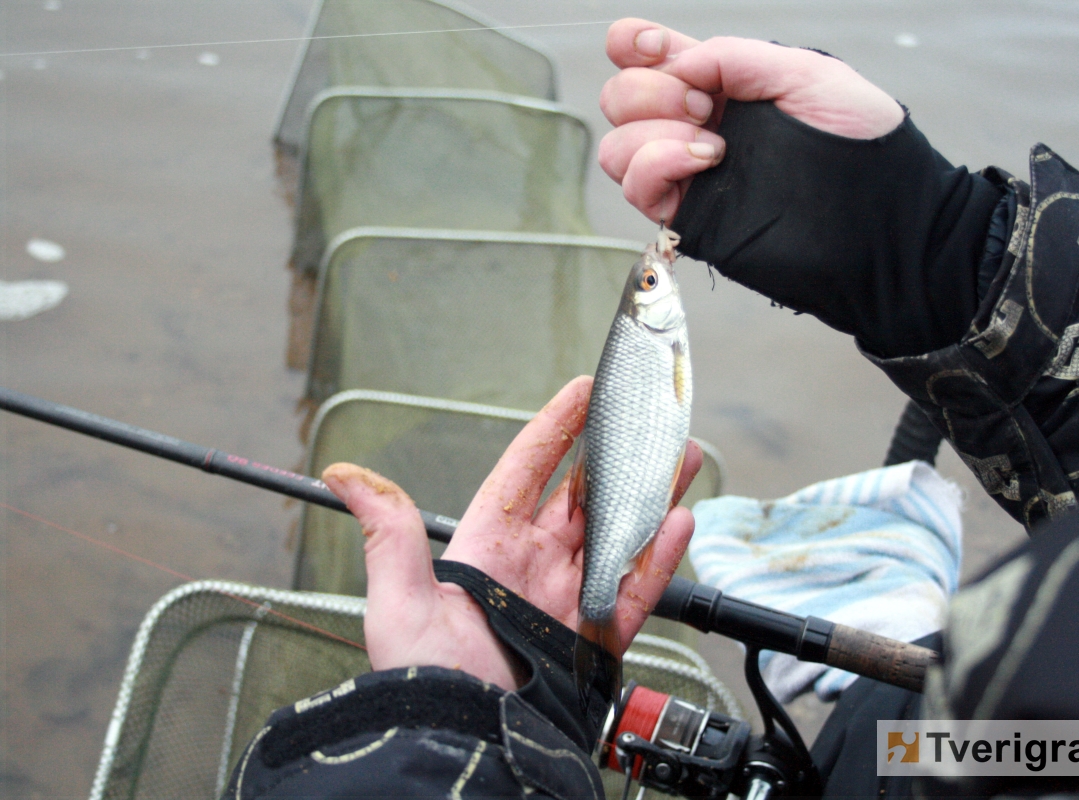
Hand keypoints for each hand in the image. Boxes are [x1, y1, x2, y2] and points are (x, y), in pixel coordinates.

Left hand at [322, 376, 702, 690]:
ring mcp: (568, 599)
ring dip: (650, 497)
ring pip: (618, 534)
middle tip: (647, 421)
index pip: (528, 471)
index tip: (583, 391)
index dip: (557, 429)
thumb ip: (387, 531)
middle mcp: (532, 567)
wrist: (462, 743)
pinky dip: (658, 558)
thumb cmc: (423, 677)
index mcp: (489, 547)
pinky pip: (634, 590)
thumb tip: (342, 474)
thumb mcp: (397, 599)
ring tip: (679, 460)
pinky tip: (677, 523)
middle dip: (617, 456)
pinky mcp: (595, 638)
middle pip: (583, 496)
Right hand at [598, 19, 904, 221]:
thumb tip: (675, 67)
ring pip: (617, 148)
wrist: (878, 220)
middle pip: (620, 98)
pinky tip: (705, 161)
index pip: (646, 55)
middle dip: (650, 91)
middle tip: (705, 105)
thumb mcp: (804, 74)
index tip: (656, 46)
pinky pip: (636, 188)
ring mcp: (687, 174)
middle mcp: (695, 127)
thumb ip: (734, 58)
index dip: (634, 43)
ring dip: (651, 134)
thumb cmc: (860, 145)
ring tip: (711, 142)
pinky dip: (656, 165)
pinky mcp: (689, 216)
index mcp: (720, 84)